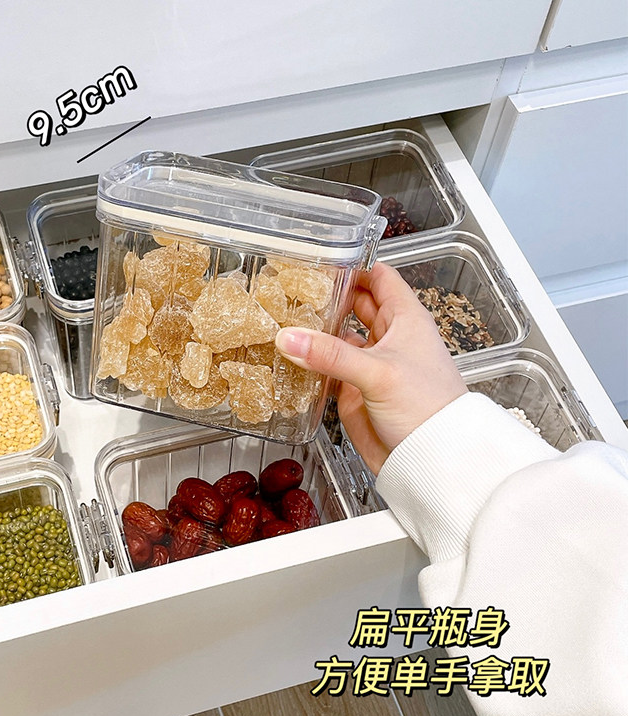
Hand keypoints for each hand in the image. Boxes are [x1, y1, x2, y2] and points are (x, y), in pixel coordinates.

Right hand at [275, 263, 466, 473]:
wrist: (430, 458)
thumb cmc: (428, 408)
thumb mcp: (379, 372)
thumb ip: (331, 354)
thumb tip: (289, 338)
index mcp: (405, 319)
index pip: (380, 278)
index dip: (356, 265)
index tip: (324, 257)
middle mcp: (387, 338)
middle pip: (355, 304)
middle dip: (330, 294)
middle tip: (294, 285)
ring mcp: (370, 364)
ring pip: (339, 336)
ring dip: (317, 329)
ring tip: (285, 315)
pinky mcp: (355, 390)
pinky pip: (329, 368)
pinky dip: (311, 362)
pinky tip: (290, 355)